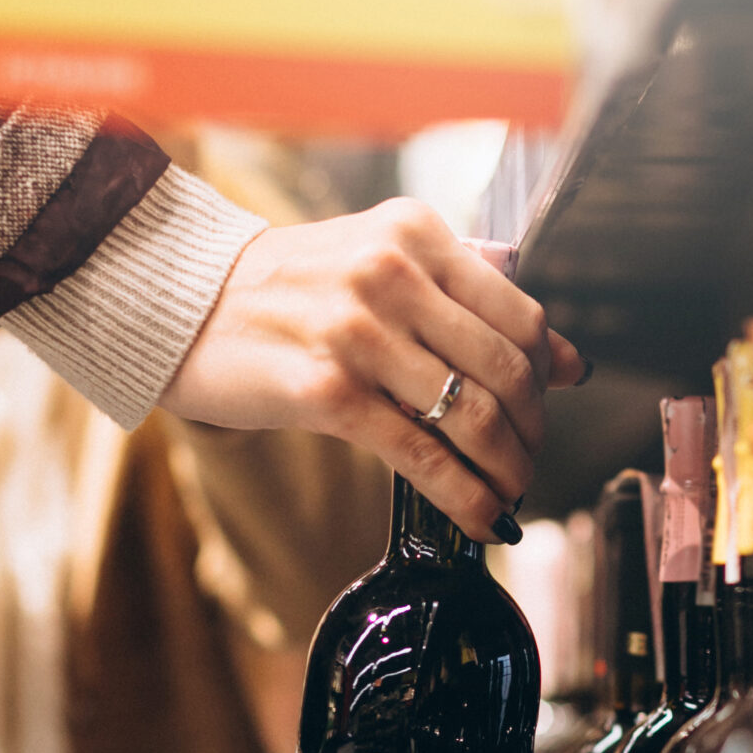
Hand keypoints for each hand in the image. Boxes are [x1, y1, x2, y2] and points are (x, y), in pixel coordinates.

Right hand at [159, 198, 588, 540]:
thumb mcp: (382, 261)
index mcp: (416, 234)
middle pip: (507, 370)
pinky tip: (480, 519)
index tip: (544, 410)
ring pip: (473, 416)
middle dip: (532, 432)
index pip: (520, 315)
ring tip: (508, 494)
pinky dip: (464, 497)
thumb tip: (571, 361)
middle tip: (529, 462)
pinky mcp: (326, 391)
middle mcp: (393, 273)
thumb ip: (472, 297)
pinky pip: (420, 456)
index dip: (546, 377)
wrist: (182, 301)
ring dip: (506, 470)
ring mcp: (359, 332)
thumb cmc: (288, 287)